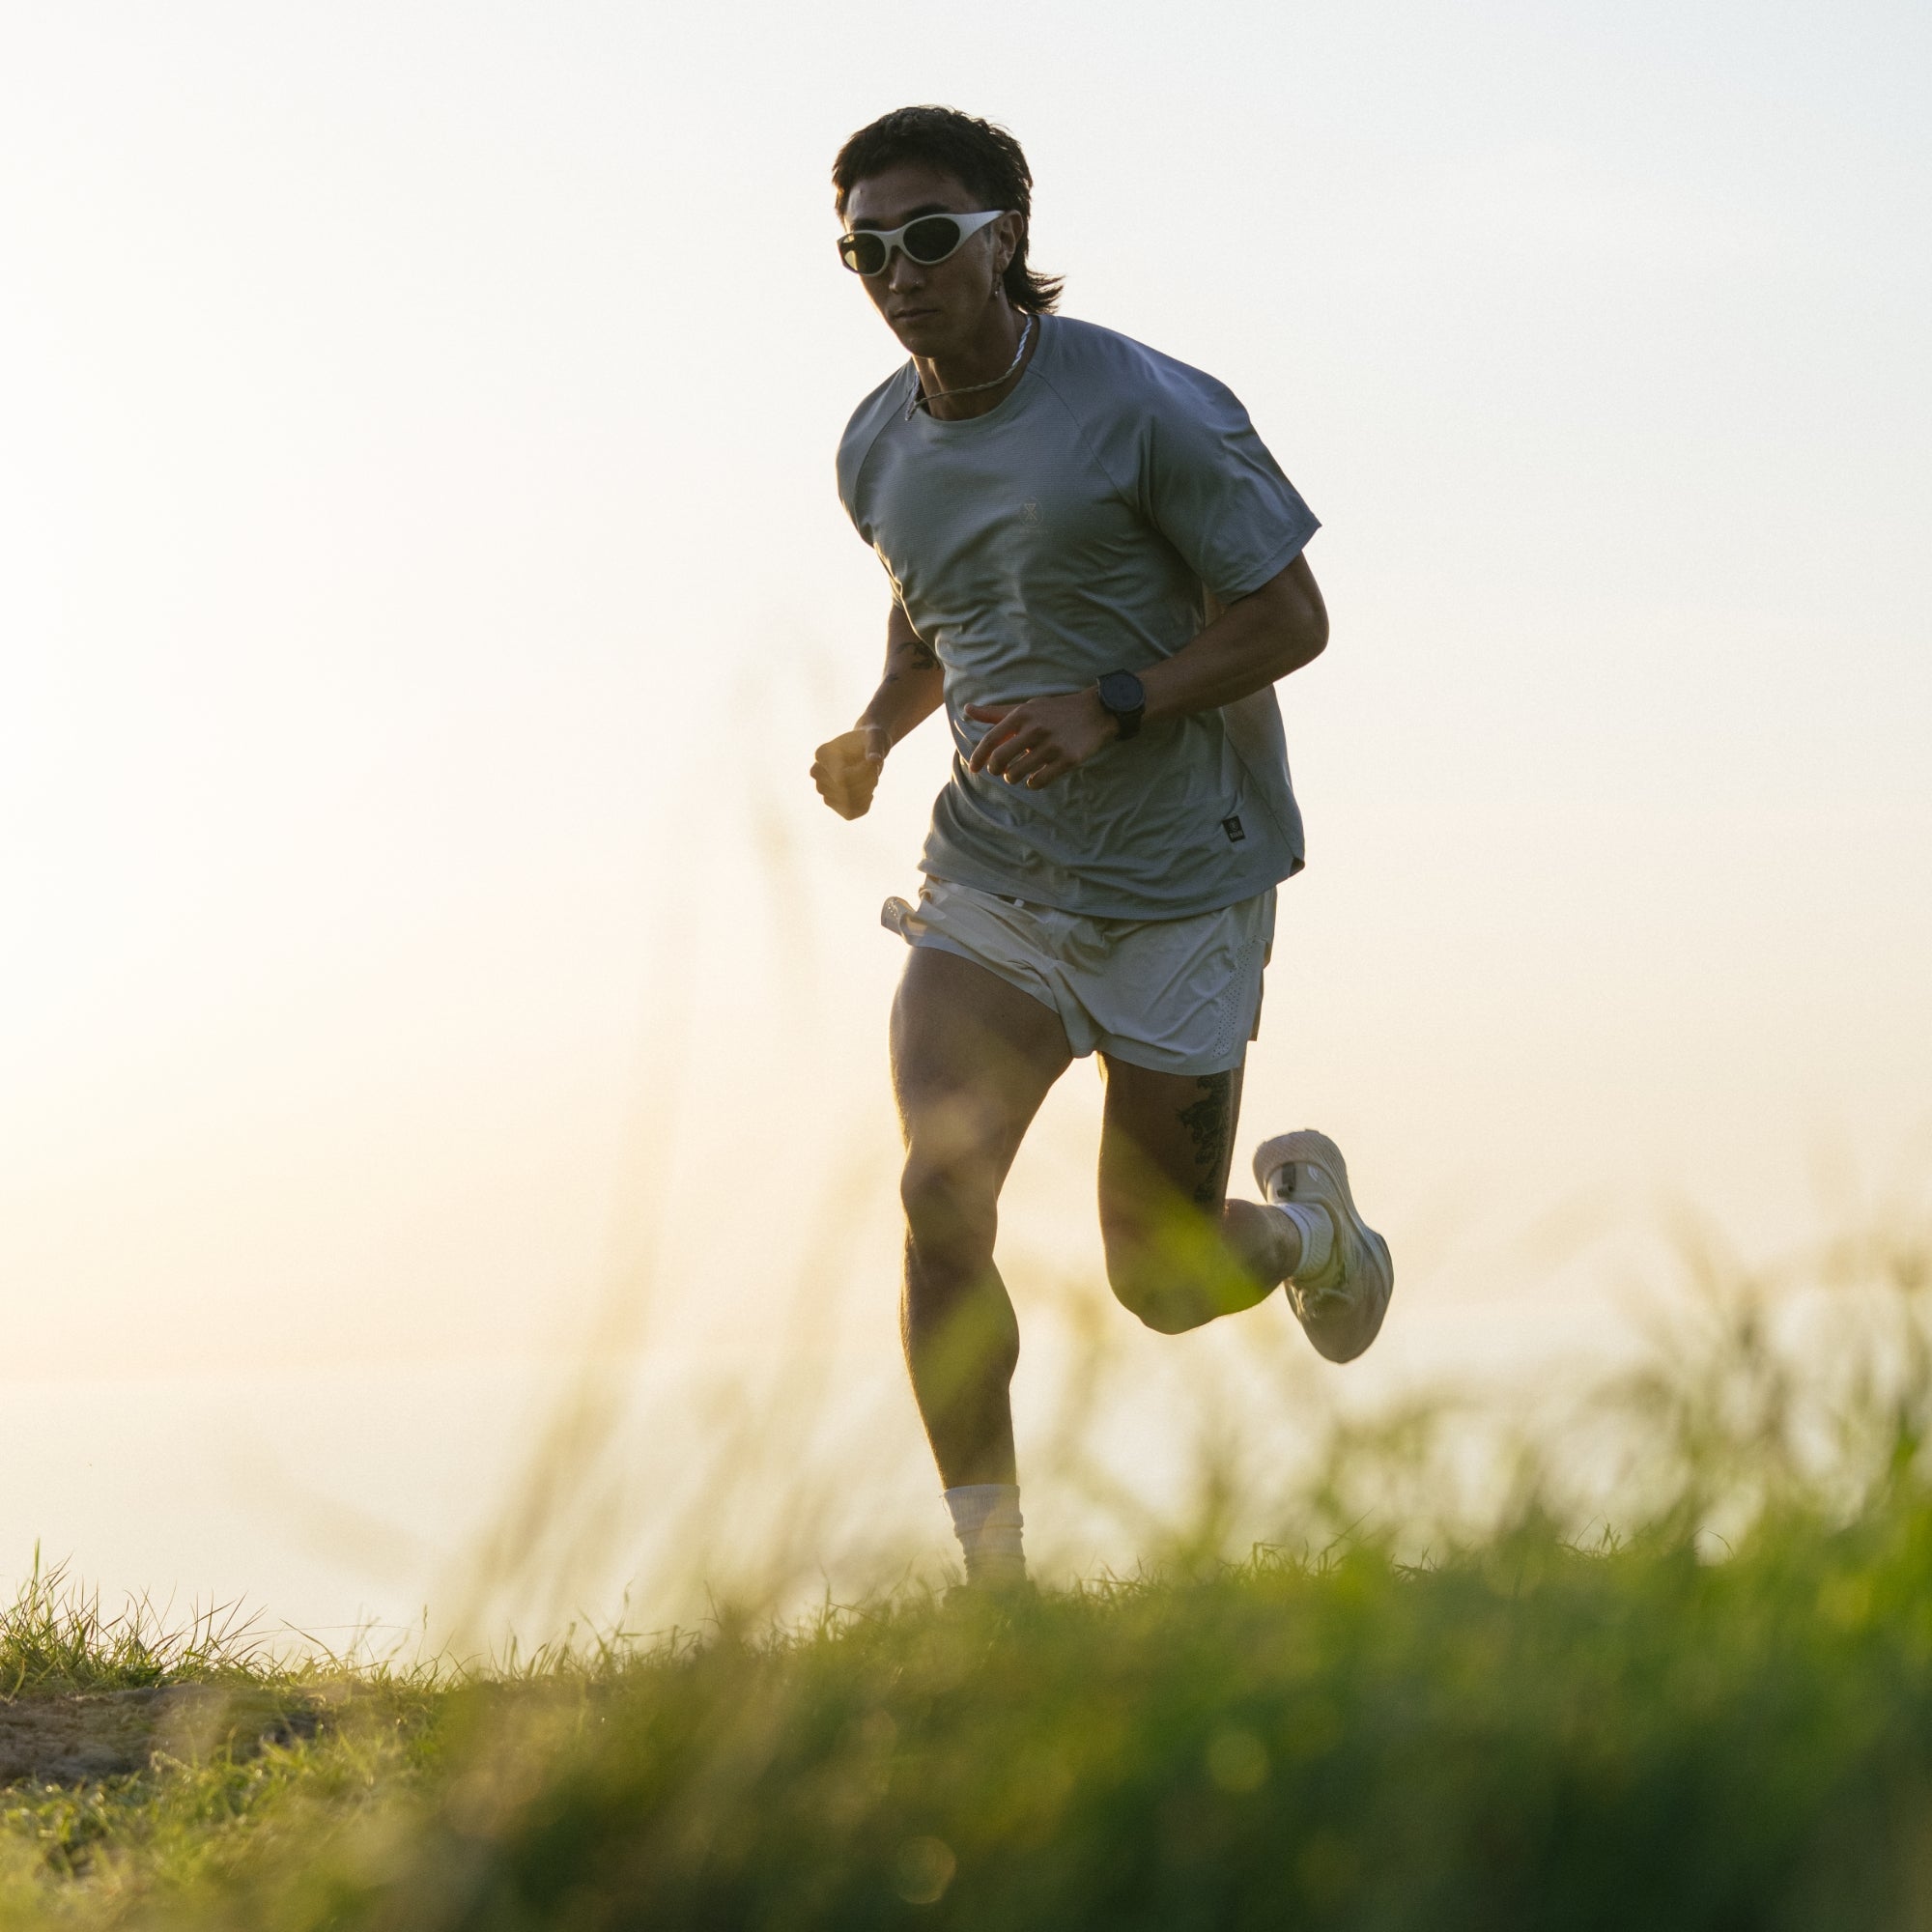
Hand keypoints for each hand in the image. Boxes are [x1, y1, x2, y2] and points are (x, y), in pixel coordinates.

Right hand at [811, 724, 889, 818]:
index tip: (873, 762)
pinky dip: (864, 805)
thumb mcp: (876, 738)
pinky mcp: (830, 801)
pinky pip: (849, 813)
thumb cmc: (870, 740)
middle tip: (874, 769)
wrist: (865, 749)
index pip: (842, 778)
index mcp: (823, 754)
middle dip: (868, 782)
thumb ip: (875, 746)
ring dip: (867, 792)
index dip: (863, 774)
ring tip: (870, 778)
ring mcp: (822, 789)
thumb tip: (875, 759)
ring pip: (849, 804)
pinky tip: (868, 792)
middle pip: (846, 791)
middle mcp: (817, 772)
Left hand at [963, 689, 1114, 788]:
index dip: (978, 756)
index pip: (991, 740)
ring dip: (1013, 778)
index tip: (973, 768)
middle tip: (999, 771)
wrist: (1095, 712)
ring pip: (1017, 774)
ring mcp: (1052, 745)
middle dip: (995, 770)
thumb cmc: (1054, 712)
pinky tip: (1034, 778)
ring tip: (1018, 773)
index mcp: (1023, 715)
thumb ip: (996, 713)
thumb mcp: (1026, 708)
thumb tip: (967, 710)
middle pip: (1000, 759)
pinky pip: (1038, 782)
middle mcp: (1036, 729)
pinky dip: (1031, 784)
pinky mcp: (1068, 760)